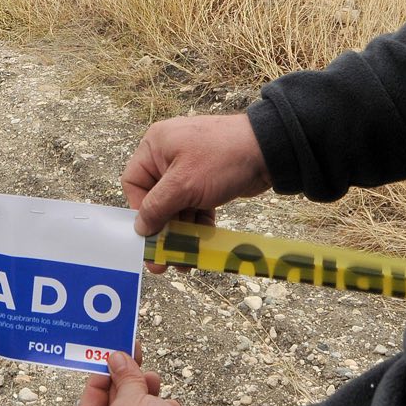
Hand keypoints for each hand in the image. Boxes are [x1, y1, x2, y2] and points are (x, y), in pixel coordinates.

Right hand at [121, 114, 271, 272]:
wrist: (271, 150)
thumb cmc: (222, 158)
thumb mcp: (183, 185)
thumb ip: (157, 207)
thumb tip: (139, 227)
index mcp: (155, 146)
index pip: (134, 182)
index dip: (139, 209)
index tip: (149, 232)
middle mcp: (168, 156)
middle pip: (156, 198)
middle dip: (162, 229)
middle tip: (161, 259)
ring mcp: (189, 168)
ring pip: (177, 205)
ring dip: (180, 231)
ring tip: (184, 259)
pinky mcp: (207, 180)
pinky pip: (195, 205)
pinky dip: (197, 223)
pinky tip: (200, 243)